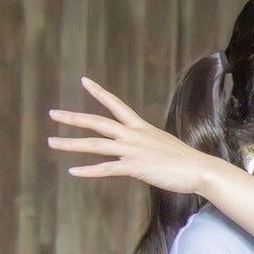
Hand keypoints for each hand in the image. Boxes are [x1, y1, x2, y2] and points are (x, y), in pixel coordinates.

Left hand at [47, 77, 209, 193]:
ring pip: (95, 145)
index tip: (84, 81)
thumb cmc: (185, 160)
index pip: (116, 105)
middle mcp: (134, 136)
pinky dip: (88, 171)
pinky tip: (73, 172)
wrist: (201, 169)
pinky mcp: (136, 167)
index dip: (99, 92)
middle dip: (73, 118)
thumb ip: (145, 145)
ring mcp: (134, 151)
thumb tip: (137, 151)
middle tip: (53, 114)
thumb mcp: (162, 144)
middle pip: (98, 123)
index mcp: (141, 128)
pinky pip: (107, 168)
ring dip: (71, 144)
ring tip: (52, 143)